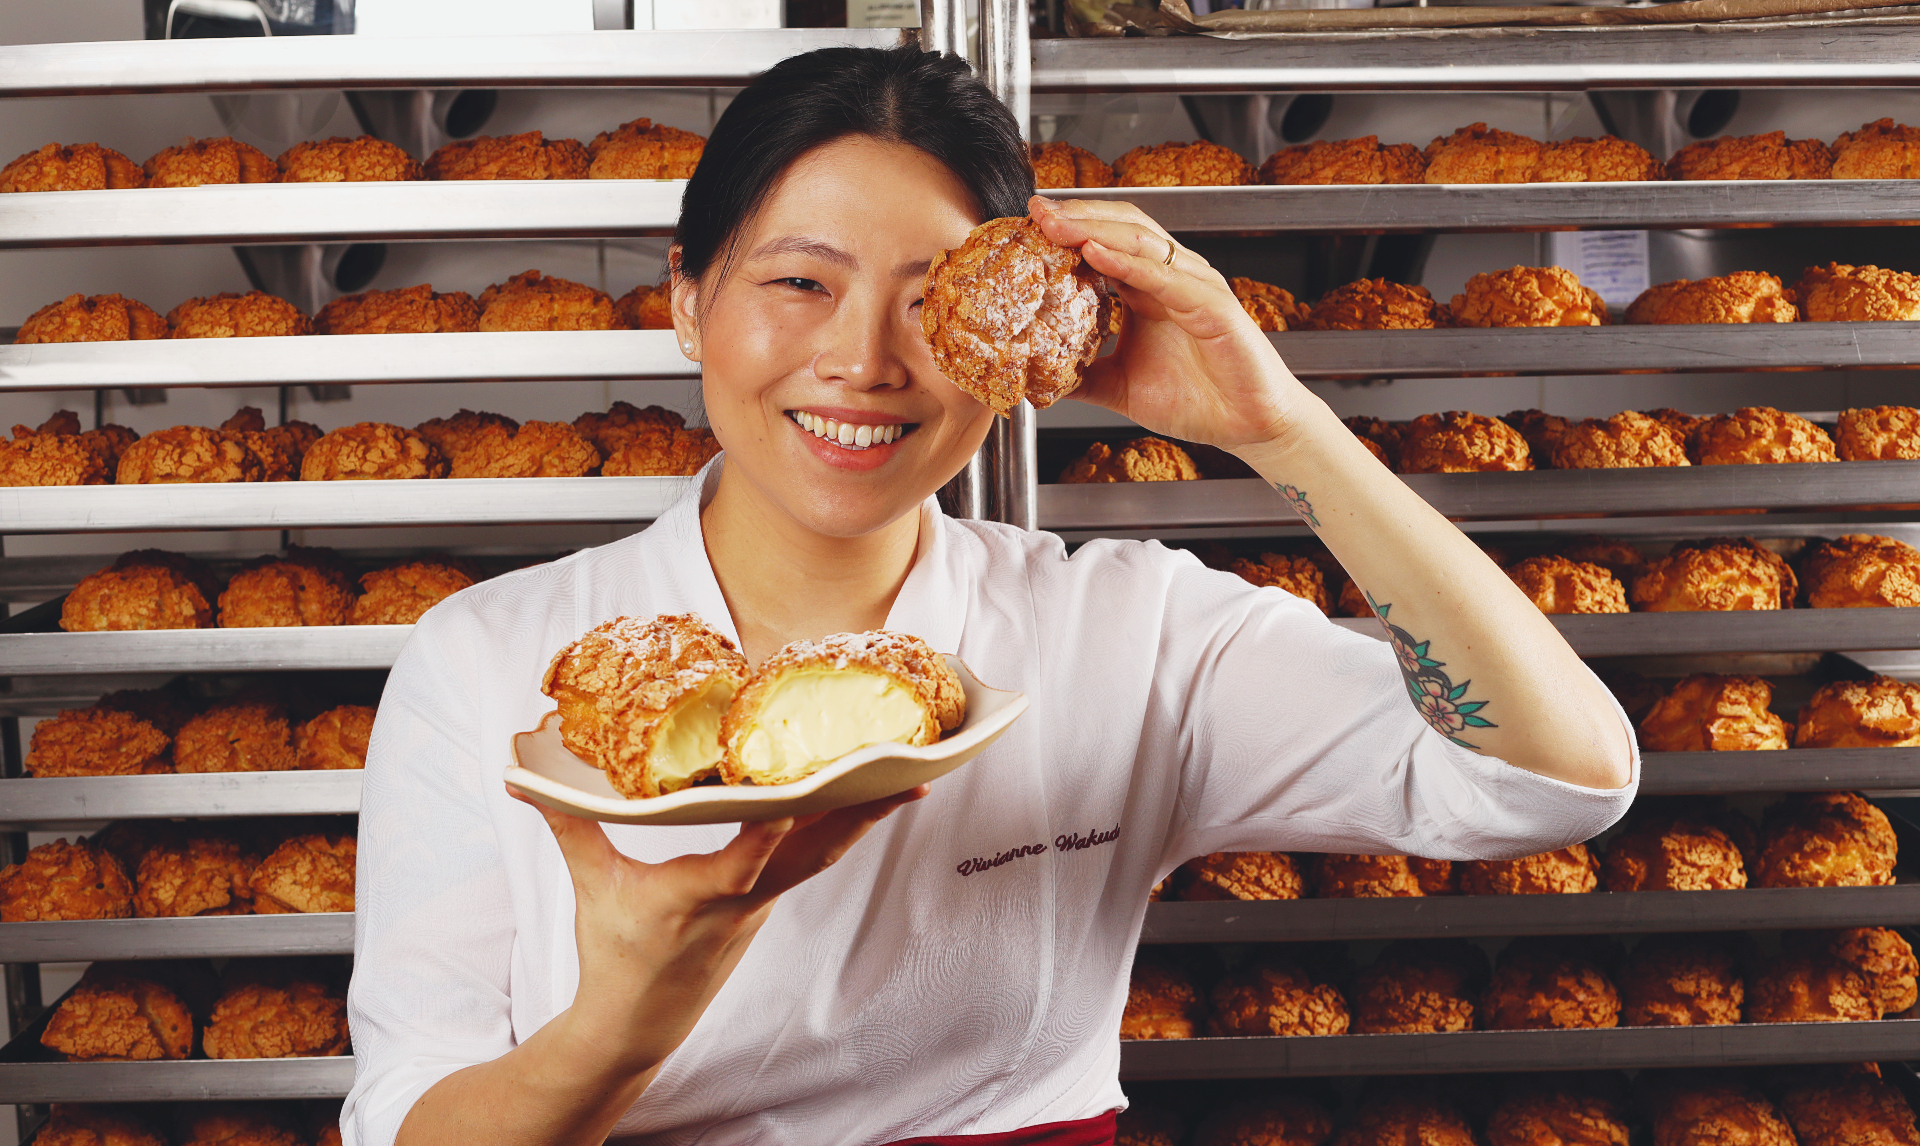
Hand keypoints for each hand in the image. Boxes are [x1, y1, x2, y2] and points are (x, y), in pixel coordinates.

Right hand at [507, 785, 925, 1077]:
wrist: (637, 1025)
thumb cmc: (615, 955)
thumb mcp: (590, 887)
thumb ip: (568, 825)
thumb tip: (523, 776)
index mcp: (697, 895)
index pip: (743, 861)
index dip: (771, 832)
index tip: (800, 795)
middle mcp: (741, 900)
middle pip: (811, 853)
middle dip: (859, 816)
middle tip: (906, 778)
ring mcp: (760, 904)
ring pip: (821, 856)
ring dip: (863, 820)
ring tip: (907, 783)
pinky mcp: (765, 905)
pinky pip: (810, 861)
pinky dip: (837, 831)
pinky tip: (861, 801)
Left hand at [1029, 195, 1313, 451]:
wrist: (1248, 426)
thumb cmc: (1198, 399)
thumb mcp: (1120, 387)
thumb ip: (1082, 377)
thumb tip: (1037, 379)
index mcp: (1150, 290)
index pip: (1107, 241)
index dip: (1071, 228)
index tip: (1030, 224)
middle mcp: (1172, 278)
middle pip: (1121, 227)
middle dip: (1077, 215)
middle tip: (1037, 210)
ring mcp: (1195, 286)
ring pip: (1141, 242)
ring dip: (1095, 229)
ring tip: (1056, 224)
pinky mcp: (1214, 306)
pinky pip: (1166, 278)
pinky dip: (1129, 262)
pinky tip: (1096, 254)